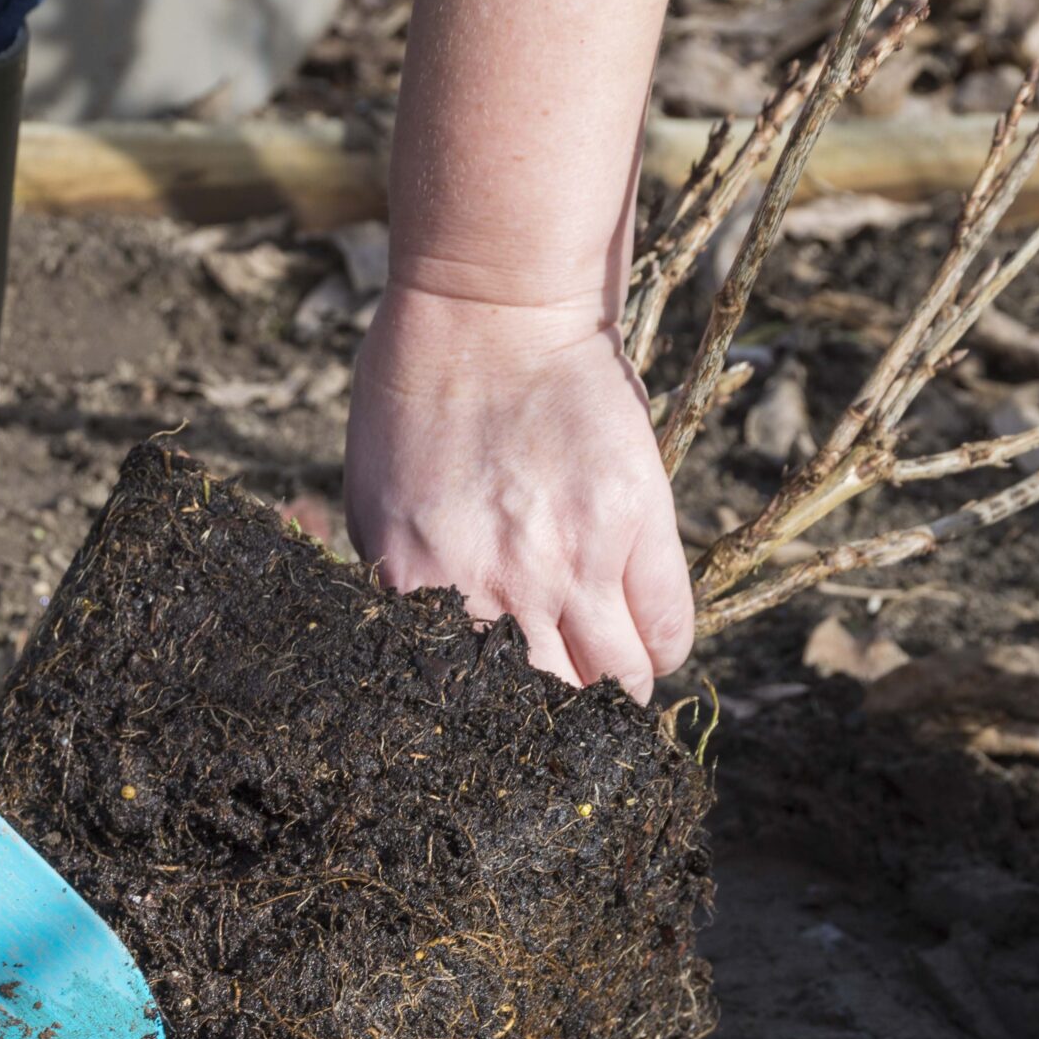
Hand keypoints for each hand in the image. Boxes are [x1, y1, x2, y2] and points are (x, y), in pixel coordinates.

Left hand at [344, 286, 693, 701]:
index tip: (496, 726)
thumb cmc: (413, 400)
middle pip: (544, 705)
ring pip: (616, 678)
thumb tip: (421, 652)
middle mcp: (500, 588)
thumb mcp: (372, 506)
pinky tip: (648, 651)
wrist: (489, 312)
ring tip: (612, 692)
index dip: (484, 723)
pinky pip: (666, 625)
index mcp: (425, 586)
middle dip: (551, 723)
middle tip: (557, 720)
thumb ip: (399, 586)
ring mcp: (574, 559)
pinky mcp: (636, 523)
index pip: (461, 701)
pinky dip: (661, 652)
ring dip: (616, 695)